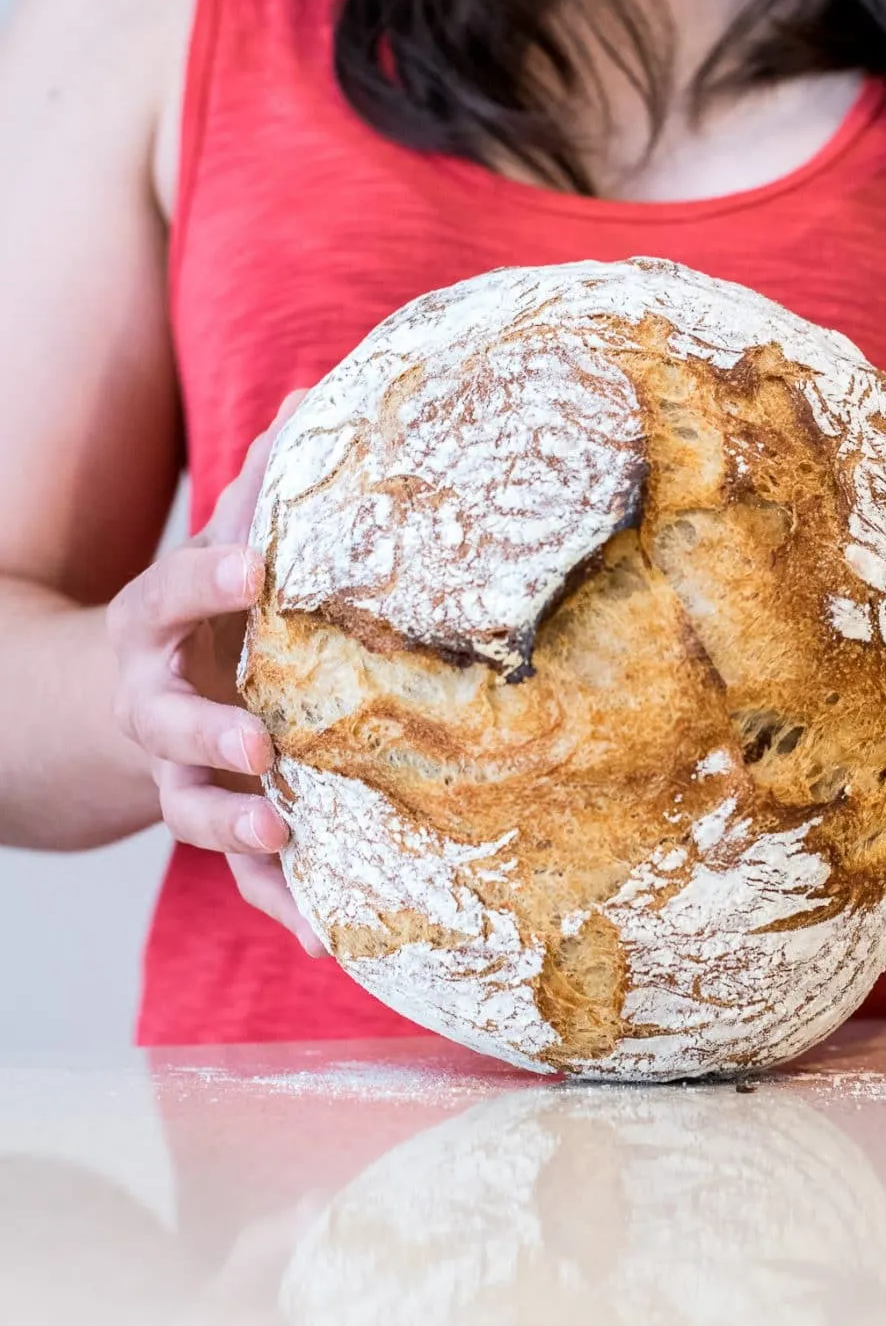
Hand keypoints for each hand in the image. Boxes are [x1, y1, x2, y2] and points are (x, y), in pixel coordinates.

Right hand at [106, 392, 323, 953]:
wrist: (122, 700)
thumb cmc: (198, 615)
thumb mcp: (218, 548)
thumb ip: (263, 486)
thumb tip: (315, 389)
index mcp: (157, 624)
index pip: (175, 592)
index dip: (210, 578)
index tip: (257, 565)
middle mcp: (157, 706)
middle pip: (170, 725)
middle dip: (209, 735)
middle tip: (257, 745)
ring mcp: (179, 774)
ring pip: (193, 810)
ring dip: (234, 833)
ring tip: (280, 846)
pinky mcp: (214, 823)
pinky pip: (239, 875)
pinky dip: (276, 905)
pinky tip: (323, 936)